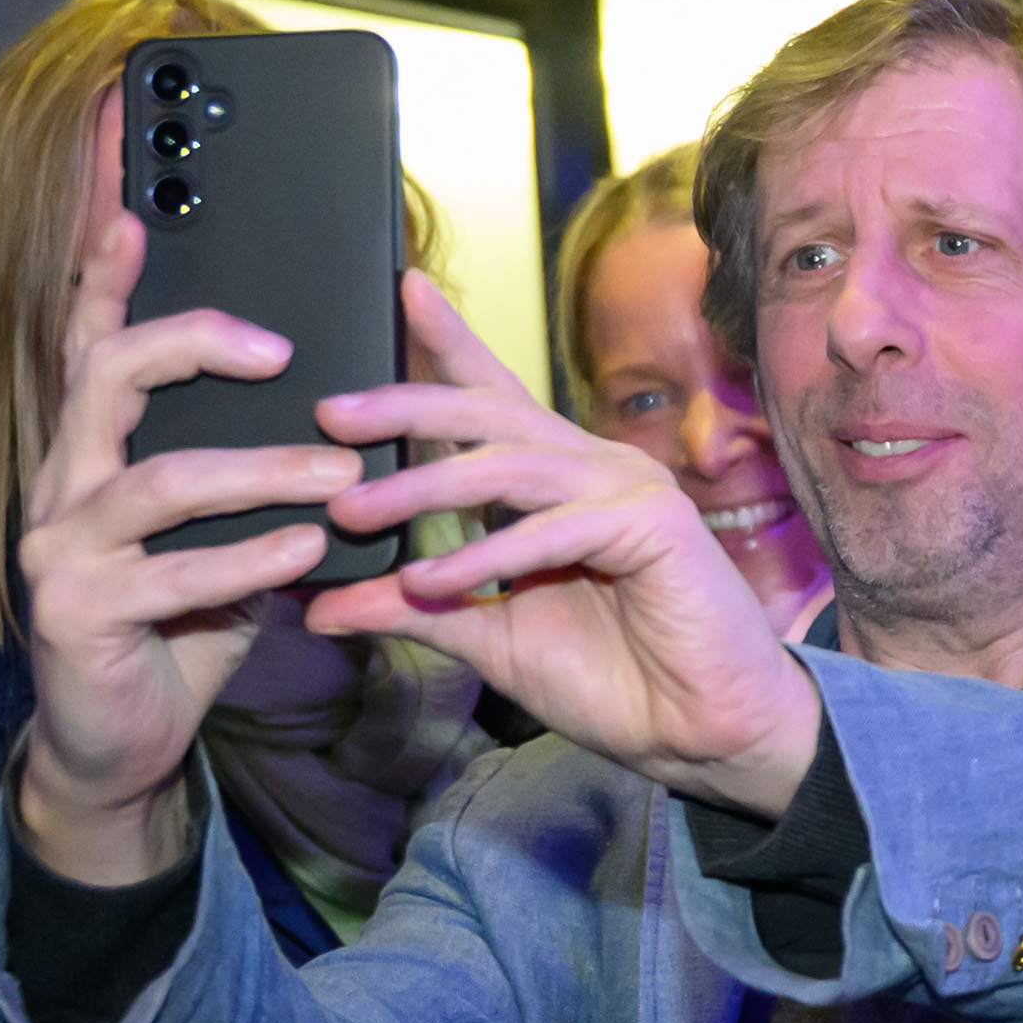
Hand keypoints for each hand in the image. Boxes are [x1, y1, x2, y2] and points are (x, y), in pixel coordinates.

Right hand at [13, 213, 370, 883]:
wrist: (121, 744)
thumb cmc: (179, 628)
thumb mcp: (222, 536)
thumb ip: (253, 474)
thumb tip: (342, 416)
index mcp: (91, 453)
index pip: (89, 342)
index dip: (102, 272)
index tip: (131, 202)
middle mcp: (59, 485)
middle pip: (108, 376)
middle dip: (193, 343)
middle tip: (281, 349)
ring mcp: (59, 550)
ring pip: (158, 479)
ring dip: (260, 469)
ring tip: (337, 471)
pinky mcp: (78, 615)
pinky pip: (174, 574)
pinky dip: (248, 558)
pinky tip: (307, 551)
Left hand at [302, 275, 824, 815]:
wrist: (701, 733)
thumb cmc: (614, 680)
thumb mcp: (489, 637)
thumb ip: (414, 609)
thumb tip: (320, 605)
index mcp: (558, 481)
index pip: (496, 399)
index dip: (452, 343)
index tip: (402, 289)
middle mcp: (594, 468)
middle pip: (492, 414)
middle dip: (408, 406)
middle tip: (332, 414)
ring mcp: (629, 488)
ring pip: (512, 465)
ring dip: (426, 486)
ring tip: (355, 510)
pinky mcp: (655, 525)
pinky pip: (554, 527)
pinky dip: (488, 553)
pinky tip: (429, 577)